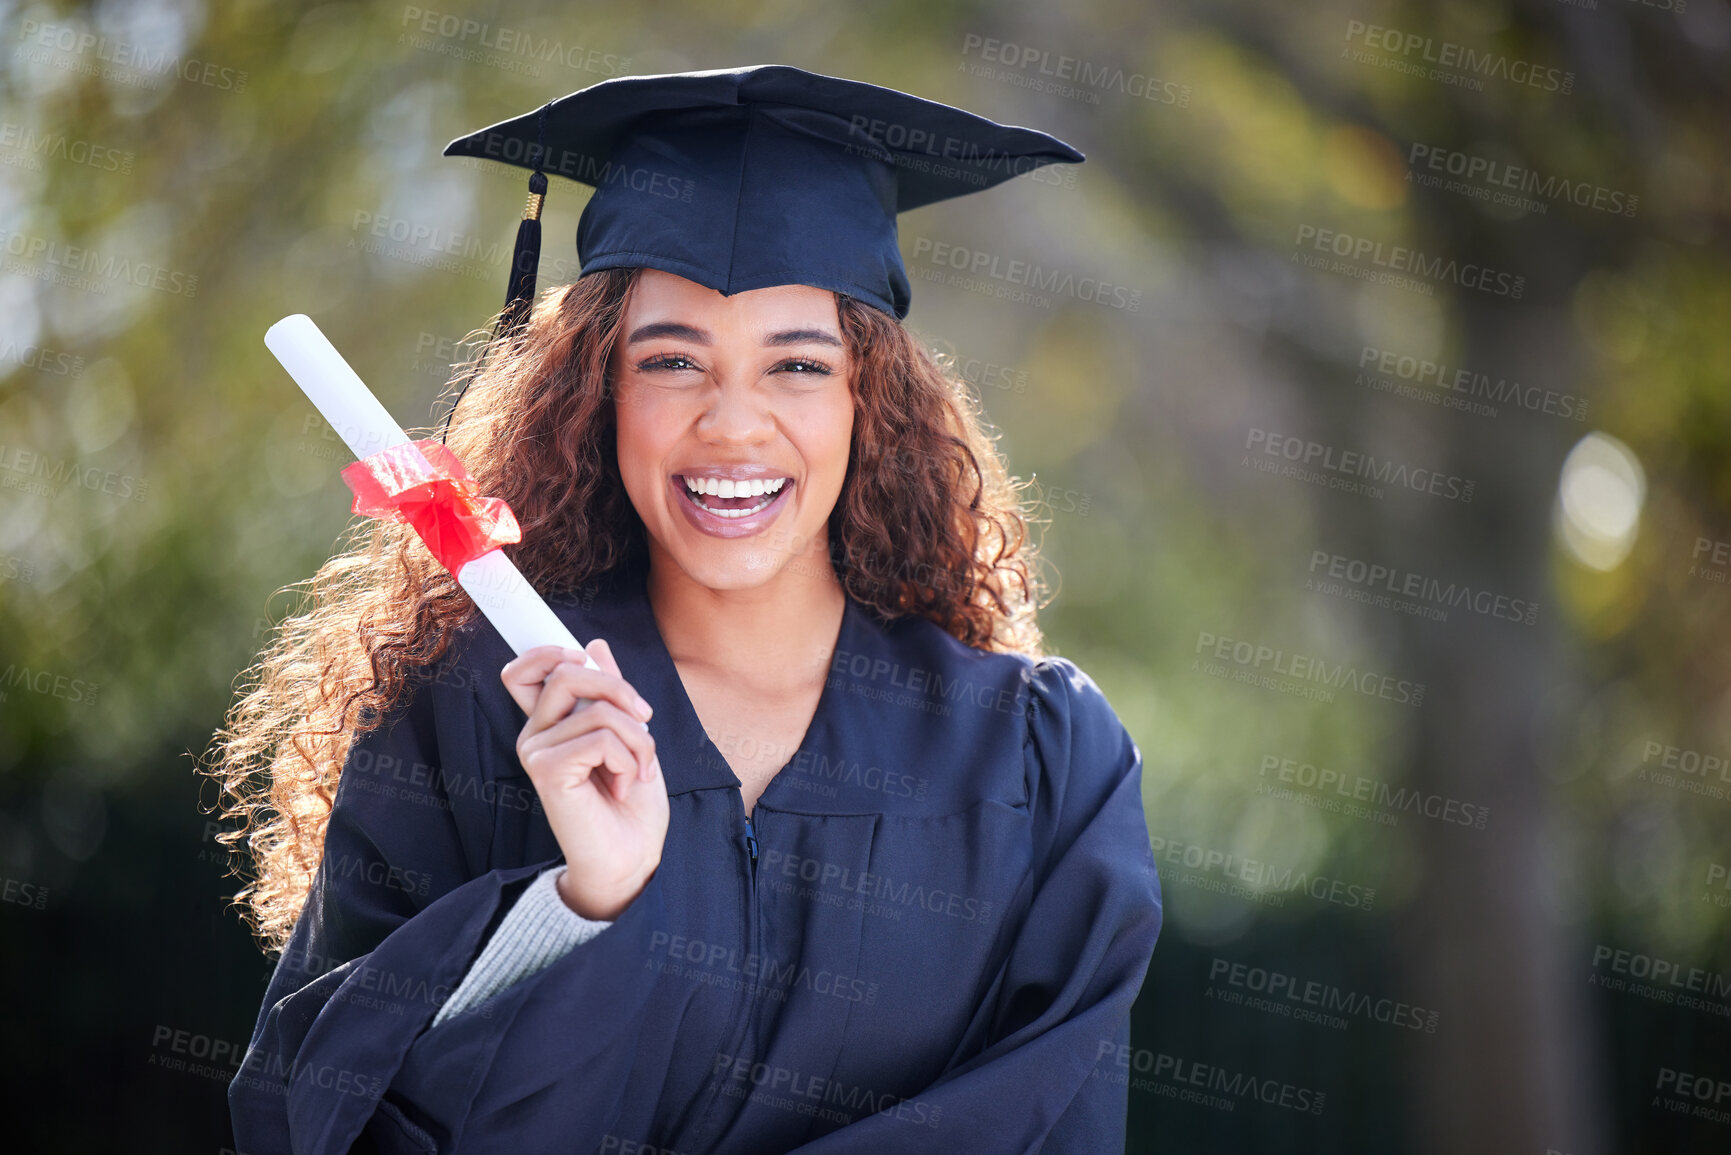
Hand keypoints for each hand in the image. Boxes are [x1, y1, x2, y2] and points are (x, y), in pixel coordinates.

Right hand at [500, 640, 668, 920]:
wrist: (631, 857)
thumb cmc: (630, 803)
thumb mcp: (629, 735)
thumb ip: (608, 693)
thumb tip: (594, 645)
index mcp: (549, 725)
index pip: (522, 671)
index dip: (548, 651)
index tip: (583, 657)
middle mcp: (534, 735)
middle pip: (565, 672)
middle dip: (618, 687)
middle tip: (645, 718)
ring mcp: (536, 753)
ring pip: (598, 709)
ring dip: (638, 738)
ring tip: (639, 769)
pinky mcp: (547, 771)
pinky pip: (601, 738)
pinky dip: (629, 759)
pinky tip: (623, 785)